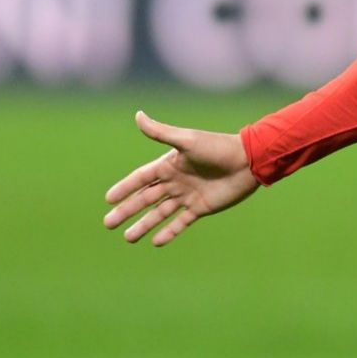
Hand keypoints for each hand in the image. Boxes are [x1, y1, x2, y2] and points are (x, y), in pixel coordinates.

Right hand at [103, 111, 258, 246]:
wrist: (248, 161)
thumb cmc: (218, 147)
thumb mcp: (187, 140)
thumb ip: (161, 133)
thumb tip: (137, 115)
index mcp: (170, 165)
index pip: (141, 179)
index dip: (125, 188)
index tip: (108, 200)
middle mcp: (176, 181)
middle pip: (145, 199)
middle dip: (127, 211)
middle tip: (108, 223)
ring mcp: (188, 196)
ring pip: (160, 213)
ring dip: (144, 225)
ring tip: (128, 238)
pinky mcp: (201, 208)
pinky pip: (181, 222)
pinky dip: (169, 232)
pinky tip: (155, 242)